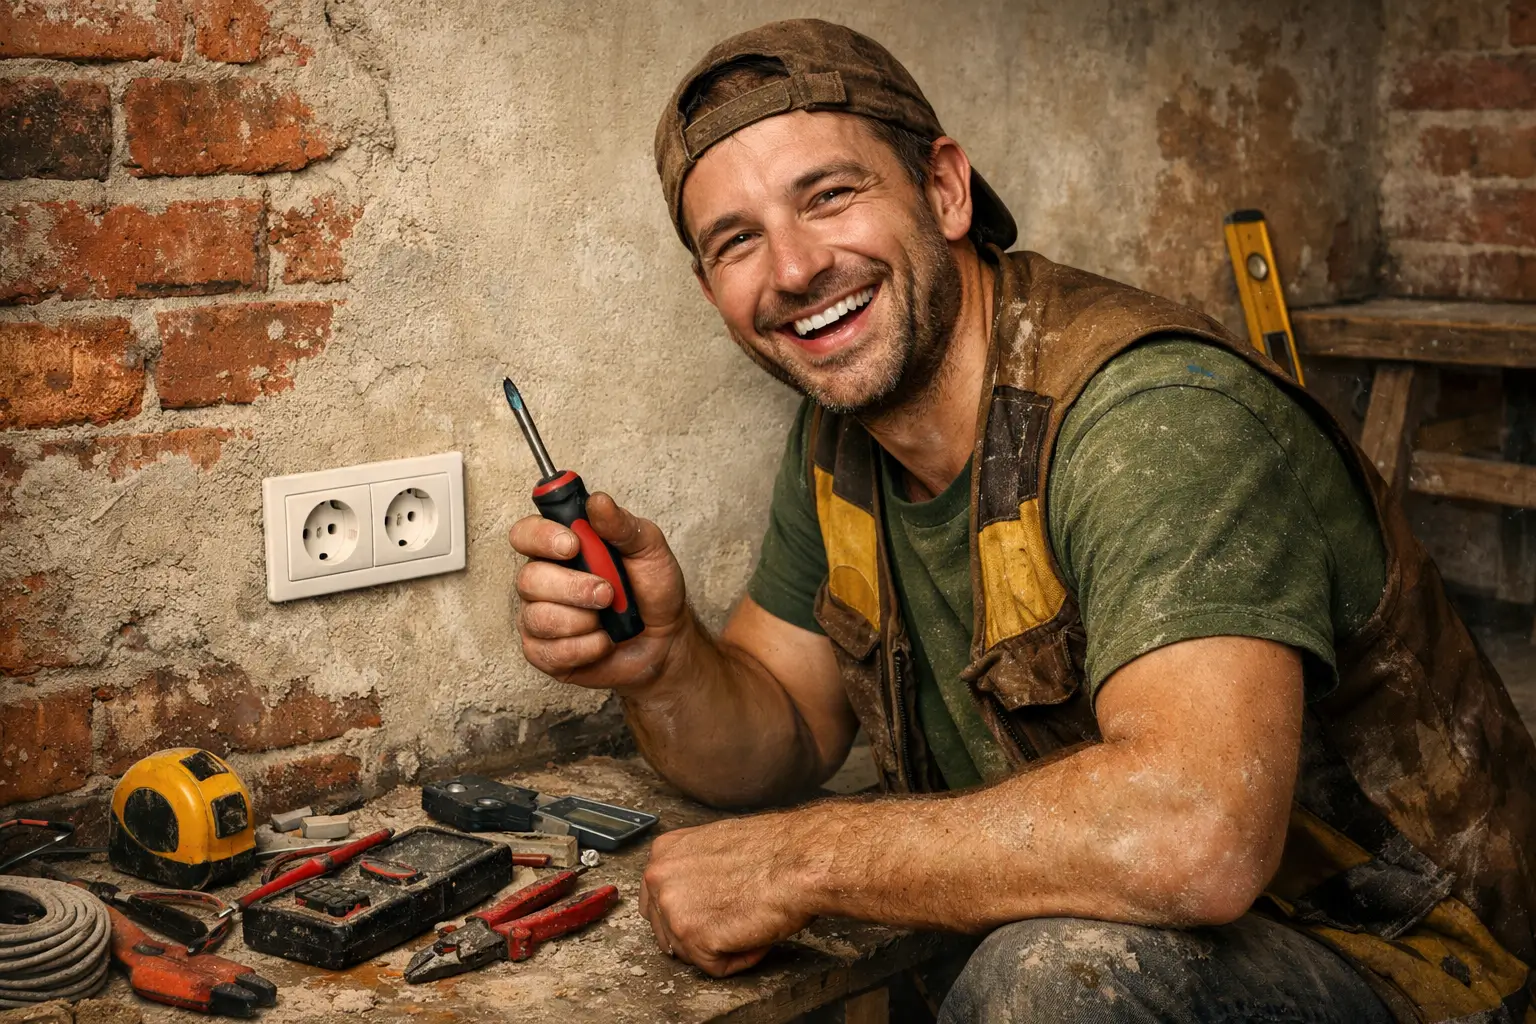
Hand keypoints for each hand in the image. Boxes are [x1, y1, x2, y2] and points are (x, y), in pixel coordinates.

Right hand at [509, 493, 687, 688]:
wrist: (665, 639)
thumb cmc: (652, 590)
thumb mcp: (649, 549)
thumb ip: (622, 525)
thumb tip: (597, 501)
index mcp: (560, 548)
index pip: (526, 534)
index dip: (541, 537)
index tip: (572, 545)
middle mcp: (544, 581)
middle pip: (528, 579)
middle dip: (572, 588)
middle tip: (607, 593)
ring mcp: (540, 617)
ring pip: (537, 617)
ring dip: (581, 620)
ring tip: (607, 620)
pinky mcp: (545, 653)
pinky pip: (548, 651)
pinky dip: (584, 647)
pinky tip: (603, 641)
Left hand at [639, 815, 816, 976]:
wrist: (798, 859)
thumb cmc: (773, 851)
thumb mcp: (717, 846)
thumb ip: (694, 868)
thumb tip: (696, 893)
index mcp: (664, 852)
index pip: (657, 900)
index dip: (689, 913)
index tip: (710, 914)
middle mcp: (659, 878)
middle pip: (668, 929)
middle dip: (700, 933)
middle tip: (734, 921)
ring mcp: (673, 908)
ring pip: (689, 951)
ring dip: (721, 945)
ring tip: (750, 921)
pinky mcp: (693, 936)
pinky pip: (715, 967)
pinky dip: (740, 959)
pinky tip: (756, 934)